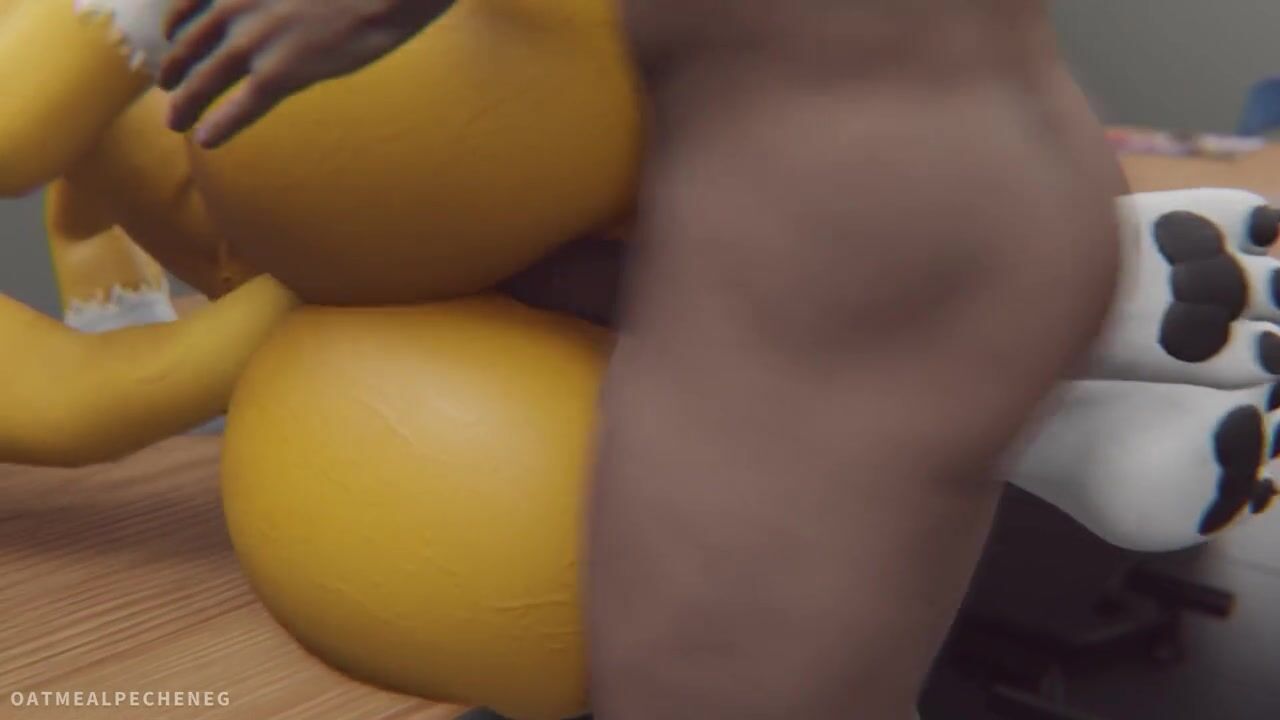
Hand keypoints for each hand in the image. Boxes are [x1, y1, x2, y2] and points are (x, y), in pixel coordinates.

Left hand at [159, 0, 453, 148]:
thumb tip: (282, 7)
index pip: (188, 4)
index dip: (174, 25)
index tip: (171, 38)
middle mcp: (236, 7)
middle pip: (188, 46)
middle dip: (173, 70)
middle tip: (166, 86)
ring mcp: (256, 42)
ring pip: (204, 81)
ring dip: (185, 104)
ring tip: (175, 123)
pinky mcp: (282, 73)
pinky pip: (240, 107)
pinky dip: (219, 125)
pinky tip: (206, 140)